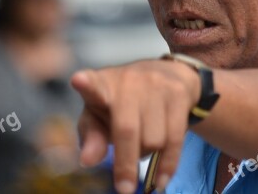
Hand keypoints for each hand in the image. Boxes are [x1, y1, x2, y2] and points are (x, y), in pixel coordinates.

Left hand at [71, 59, 200, 193]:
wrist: (168, 74)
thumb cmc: (124, 101)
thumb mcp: (101, 114)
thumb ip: (92, 136)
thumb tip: (88, 160)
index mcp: (103, 84)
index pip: (93, 84)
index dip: (86, 84)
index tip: (78, 80)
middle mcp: (130, 80)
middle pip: (127, 130)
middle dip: (125, 164)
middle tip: (124, 189)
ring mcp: (157, 84)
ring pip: (154, 139)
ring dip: (147, 156)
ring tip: (142, 150)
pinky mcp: (179, 93)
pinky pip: (175, 138)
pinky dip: (168, 164)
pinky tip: (162, 179)